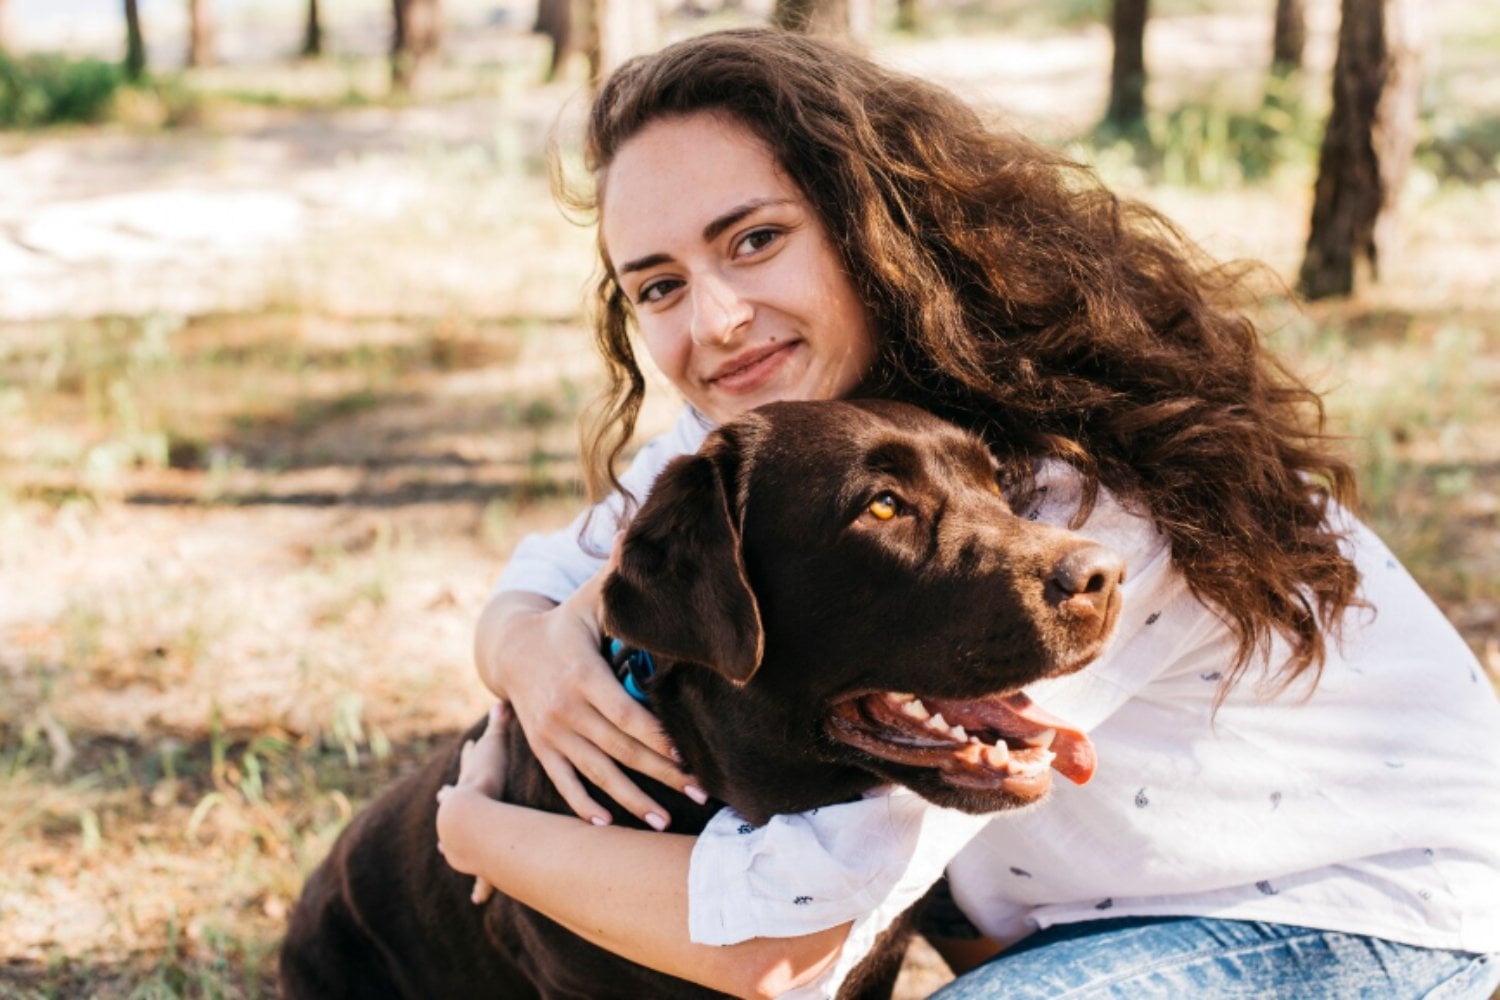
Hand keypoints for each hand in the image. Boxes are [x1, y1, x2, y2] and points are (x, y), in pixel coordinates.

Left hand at [437, 702, 508, 903]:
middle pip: (453, 807)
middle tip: (444, 804)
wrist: (470, 814)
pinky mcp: (477, 859)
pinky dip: (482, 885)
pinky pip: (483, 875)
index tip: (450, 783)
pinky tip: (479, 898)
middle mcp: (459, 813)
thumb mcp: (495, 747)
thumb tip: (501, 700)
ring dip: (455, 848)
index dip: (460, 776)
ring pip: (458, 843)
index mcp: (464, 788)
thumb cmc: (485, 779)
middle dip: (450, 805)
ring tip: (448, 853)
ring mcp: (465, 836)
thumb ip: (500, 725)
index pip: (460, 780)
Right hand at [474, 540, 705, 829]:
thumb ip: (615, 578)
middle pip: (619, 750)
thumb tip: (634, 535)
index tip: (688, 755)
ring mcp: (551, 733)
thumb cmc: (566, 624)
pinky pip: (564, 782)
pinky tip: (606, 826)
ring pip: (595, 773)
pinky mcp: (542, 748)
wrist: (510, 650)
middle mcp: (565, 710)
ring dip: (629, 800)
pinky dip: (584, 806)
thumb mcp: (589, 600)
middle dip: (660, 774)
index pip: (625, 714)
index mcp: (583, 675)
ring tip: (662, 823)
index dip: (657, 737)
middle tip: (699, 794)